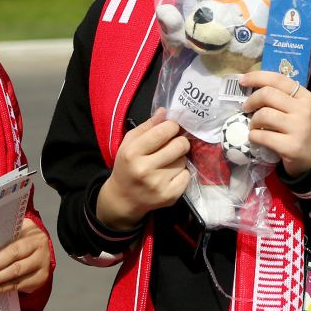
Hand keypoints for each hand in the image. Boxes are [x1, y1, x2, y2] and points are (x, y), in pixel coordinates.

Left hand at [0, 216, 50, 294]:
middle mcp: (41, 253)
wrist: (40, 244)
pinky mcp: (40, 280)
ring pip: (17, 280)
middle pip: (16, 268)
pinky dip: (3, 289)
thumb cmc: (23, 237)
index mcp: (34, 238)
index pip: (13, 251)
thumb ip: (3, 238)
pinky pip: (19, 287)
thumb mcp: (17, 231)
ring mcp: (43, 268)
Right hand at [96, 108, 190, 229]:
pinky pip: (187, 176)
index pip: (163, 131)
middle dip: (180, 142)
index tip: (171, 128)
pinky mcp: (170, 196)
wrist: (124, 198)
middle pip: (179, 145)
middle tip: (173, 145)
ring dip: (179, 159)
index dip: (172, 126)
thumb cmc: (127, 165)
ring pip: (184, 161)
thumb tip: (165, 111)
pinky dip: (182, 174)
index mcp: (132, 152)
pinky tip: (170, 175)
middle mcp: (144, 169)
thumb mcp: (130, 142)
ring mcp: (158, 185)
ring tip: (167, 162)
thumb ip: (147, 126)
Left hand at [239, 70, 310, 177]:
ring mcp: (298, 128)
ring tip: (254, 126)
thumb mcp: (299, 108)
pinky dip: (253, 136)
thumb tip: (252, 87)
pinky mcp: (290, 147)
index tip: (242, 81)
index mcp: (305, 96)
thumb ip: (282, 97)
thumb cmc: (302, 129)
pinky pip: (262, 136)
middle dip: (251, 100)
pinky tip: (256, 138)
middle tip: (246, 108)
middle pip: (268, 94)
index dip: (257, 77)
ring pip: (263, 115)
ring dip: (252, 121)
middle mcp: (303, 110)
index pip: (278, 79)